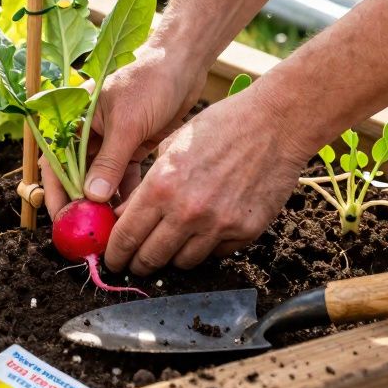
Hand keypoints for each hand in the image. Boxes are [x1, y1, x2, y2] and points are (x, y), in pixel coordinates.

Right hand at [42, 44, 205, 217]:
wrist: (182, 65)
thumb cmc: (149, 82)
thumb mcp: (127, 123)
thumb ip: (109, 161)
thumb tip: (93, 197)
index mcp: (73, 119)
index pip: (55, 161)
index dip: (55, 192)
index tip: (62, 219)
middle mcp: (87, 132)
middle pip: (76, 175)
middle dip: (82, 205)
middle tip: (88, 232)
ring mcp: (110, 141)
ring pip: (100, 180)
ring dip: (104, 203)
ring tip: (111, 229)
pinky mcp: (131, 147)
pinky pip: (122, 177)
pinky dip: (125, 194)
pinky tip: (130, 214)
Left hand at [103, 89, 315, 274]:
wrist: (274, 124)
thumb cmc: (219, 126)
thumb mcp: (170, 148)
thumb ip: (144, 187)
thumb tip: (123, 217)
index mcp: (161, 186)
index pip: (126, 236)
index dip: (115, 253)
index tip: (113, 259)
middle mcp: (186, 212)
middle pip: (150, 258)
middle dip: (138, 263)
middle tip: (136, 261)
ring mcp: (218, 225)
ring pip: (183, 263)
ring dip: (173, 257)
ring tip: (172, 243)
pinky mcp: (244, 232)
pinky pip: (215, 254)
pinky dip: (206, 247)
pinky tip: (206, 229)